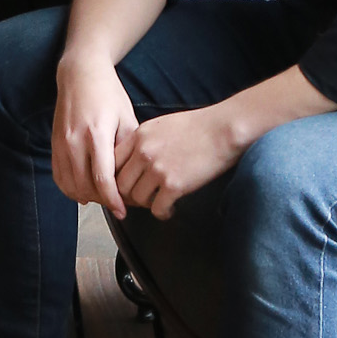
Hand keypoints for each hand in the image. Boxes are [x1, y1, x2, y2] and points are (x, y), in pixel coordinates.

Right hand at [51, 54, 138, 213]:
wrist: (80, 75)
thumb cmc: (108, 94)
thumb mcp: (126, 118)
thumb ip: (128, 149)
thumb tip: (133, 179)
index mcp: (96, 134)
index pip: (102, 179)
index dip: (113, 200)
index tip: (123, 211)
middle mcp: (74, 141)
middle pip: (85, 186)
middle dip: (103, 201)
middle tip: (119, 204)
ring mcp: (61, 143)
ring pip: (70, 185)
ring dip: (87, 197)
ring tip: (104, 198)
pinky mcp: (54, 144)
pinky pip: (59, 176)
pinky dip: (70, 189)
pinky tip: (84, 192)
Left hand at [112, 105, 239, 219]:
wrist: (224, 129)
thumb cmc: (198, 126)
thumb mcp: (161, 125)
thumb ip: (144, 141)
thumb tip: (134, 159)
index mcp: (139, 136)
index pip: (112, 162)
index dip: (116, 177)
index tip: (124, 185)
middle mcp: (143, 152)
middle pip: (120, 184)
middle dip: (128, 195)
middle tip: (139, 199)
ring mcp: (157, 169)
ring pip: (136, 198)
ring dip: (146, 204)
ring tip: (157, 202)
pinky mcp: (174, 185)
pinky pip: (157, 208)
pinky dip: (163, 212)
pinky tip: (170, 209)